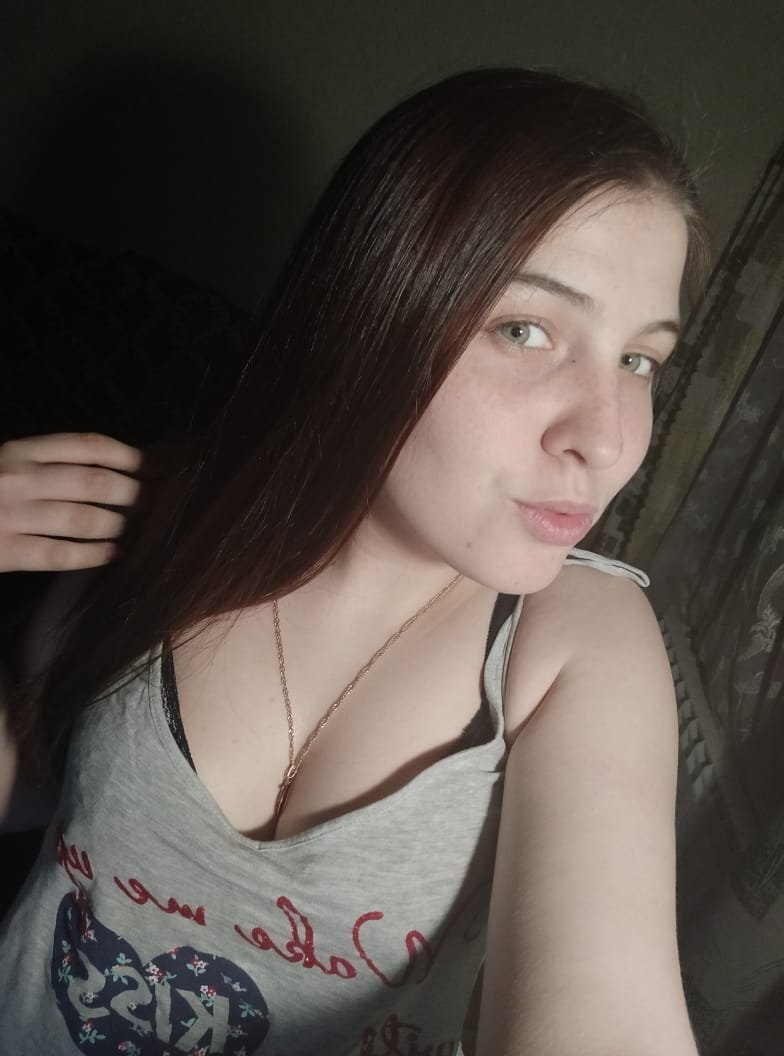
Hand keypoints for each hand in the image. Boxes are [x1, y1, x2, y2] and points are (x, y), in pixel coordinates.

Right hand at [0, 433, 142, 571]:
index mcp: (22, 451)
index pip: (89, 447)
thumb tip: (115, 471)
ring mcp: (11, 515)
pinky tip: (111, 553)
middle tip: (152, 503)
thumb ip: (49, 464)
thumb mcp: (9, 464)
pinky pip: (61, 554)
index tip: (153, 468)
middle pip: (93, 482)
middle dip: (132, 493)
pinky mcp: (6, 551)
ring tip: (131, 530)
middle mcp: (18, 478)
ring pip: (82, 519)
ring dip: (115, 525)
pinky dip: (93, 554)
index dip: (128, 457)